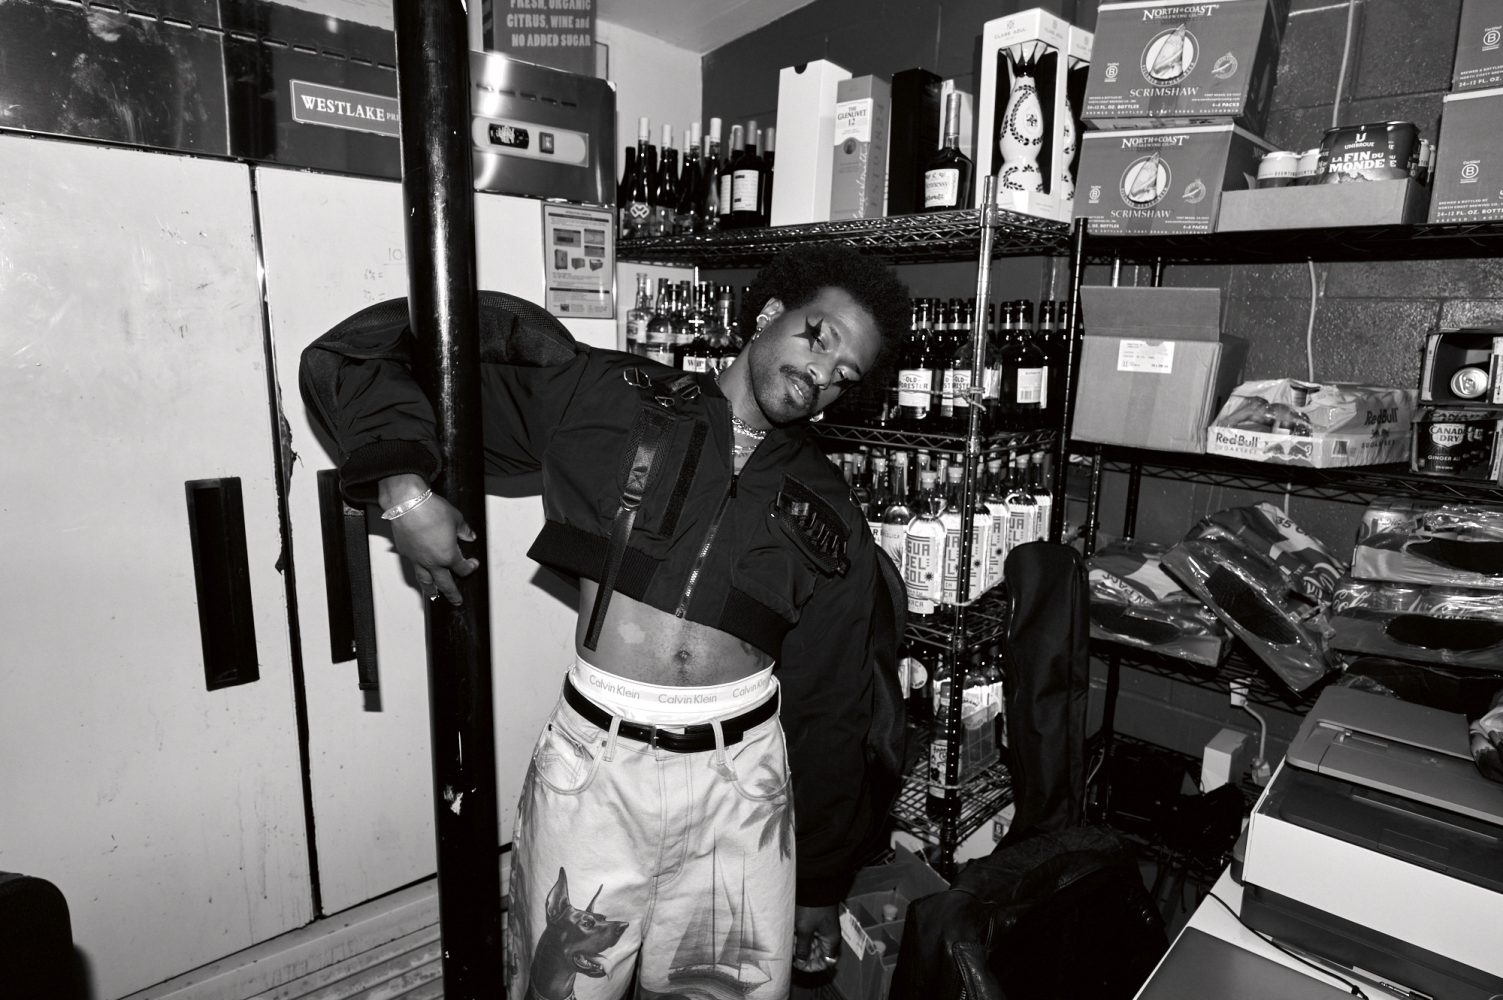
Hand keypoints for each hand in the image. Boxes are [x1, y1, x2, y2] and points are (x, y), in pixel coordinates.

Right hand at [379, 475, 478, 605]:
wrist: (407, 504)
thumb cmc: (431, 510)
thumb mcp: (456, 518)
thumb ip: (464, 530)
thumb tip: (469, 535)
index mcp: (448, 555)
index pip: (462, 568)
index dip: (470, 567)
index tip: (473, 564)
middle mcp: (432, 562)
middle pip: (444, 583)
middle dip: (452, 593)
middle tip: (456, 600)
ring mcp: (417, 559)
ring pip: (425, 580)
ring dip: (430, 589)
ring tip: (433, 596)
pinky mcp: (405, 552)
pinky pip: (413, 567)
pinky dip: (418, 572)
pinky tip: (419, 571)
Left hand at [793, 904, 840, 974]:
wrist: (815, 884)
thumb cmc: (812, 908)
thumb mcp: (804, 931)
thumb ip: (803, 949)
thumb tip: (801, 962)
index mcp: (831, 941)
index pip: (827, 962)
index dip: (813, 966)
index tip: (799, 963)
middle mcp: (829, 936)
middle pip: (818, 954)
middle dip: (803, 955)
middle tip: (790, 951)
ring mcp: (823, 928)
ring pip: (811, 944)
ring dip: (800, 945)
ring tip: (789, 940)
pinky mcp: (816, 921)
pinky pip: (809, 934)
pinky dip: (799, 936)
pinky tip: (790, 932)